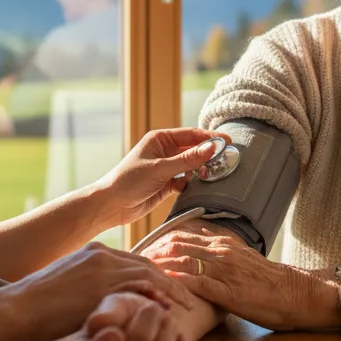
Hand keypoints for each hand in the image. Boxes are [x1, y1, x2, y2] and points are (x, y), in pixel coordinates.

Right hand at [7, 243, 193, 340]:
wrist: (18, 307)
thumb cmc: (38, 305)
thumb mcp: (69, 286)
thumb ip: (92, 286)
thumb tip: (110, 300)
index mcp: (94, 251)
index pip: (135, 259)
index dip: (156, 274)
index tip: (171, 288)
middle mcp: (101, 254)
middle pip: (147, 263)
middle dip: (170, 279)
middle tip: (187, 296)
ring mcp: (102, 268)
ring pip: (148, 274)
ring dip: (170, 289)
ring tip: (185, 305)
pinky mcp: (101, 287)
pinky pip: (138, 289)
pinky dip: (156, 298)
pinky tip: (167, 311)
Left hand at [98, 128, 229, 225]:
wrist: (112, 205)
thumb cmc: (130, 181)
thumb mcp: (160, 168)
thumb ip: (187, 159)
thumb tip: (212, 148)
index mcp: (160, 139)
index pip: (190, 135)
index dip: (209, 137)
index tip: (227, 142)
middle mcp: (165, 151)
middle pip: (193, 150)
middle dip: (208, 155)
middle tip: (226, 160)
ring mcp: (166, 168)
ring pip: (191, 166)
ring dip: (201, 171)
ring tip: (211, 175)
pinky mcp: (167, 184)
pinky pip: (186, 181)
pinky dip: (192, 184)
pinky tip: (193, 188)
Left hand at [148, 226, 340, 330]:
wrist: (294, 293)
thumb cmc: (267, 280)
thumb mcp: (243, 255)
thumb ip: (221, 245)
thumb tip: (202, 233)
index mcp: (222, 243)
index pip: (181, 236)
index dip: (157, 243)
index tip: (139, 251)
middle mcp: (220, 252)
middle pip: (176, 245)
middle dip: (151, 253)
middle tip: (130, 261)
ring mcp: (223, 270)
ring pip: (183, 261)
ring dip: (158, 266)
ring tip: (138, 272)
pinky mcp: (227, 290)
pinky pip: (197, 282)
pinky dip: (176, 282)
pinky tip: (161, 285)